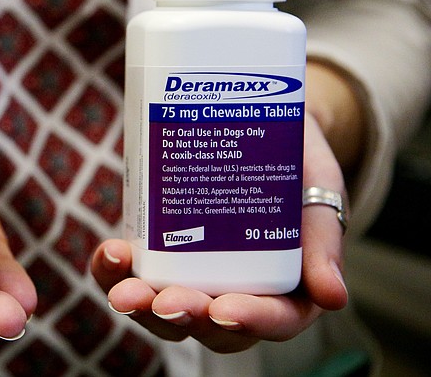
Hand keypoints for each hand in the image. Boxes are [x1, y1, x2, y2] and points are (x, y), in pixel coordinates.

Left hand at [91, 113, 347, 353]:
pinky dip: (116, 270)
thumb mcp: (319, 184)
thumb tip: (333, 296)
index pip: (276, 318)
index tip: (225, 310)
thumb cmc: (296, 158)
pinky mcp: (160, 249)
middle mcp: (238, 288)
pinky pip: (136, 272)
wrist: (258, 120)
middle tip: (164, 304)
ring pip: (165, 308)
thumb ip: (324, 234)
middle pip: (212, 323)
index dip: (251, 320)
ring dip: (141, 305)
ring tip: (123, 290)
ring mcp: (194, 273)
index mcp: (289, 285)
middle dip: (185, 317)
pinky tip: (111, 253)